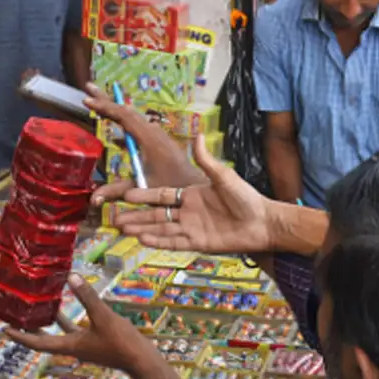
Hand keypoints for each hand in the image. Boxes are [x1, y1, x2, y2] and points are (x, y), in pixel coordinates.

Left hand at [8, 274, 156, 373]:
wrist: (142, 360)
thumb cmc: (122, 343)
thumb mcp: (104, 316)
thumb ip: (87, 296)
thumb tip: (70, 276)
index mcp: (70, 345)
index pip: (38, 342)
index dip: (20, 336)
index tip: (4, 329)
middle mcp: (73, 347)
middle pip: (43, 339)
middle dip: (28, 330)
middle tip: (13, 319)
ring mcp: (83, 345)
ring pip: (58, 333)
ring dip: (45, 323)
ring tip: (33, 309)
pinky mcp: (93, 341)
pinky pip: (73, 329)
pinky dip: (66, 320)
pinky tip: (66, 307)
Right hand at [83, 84, 205, 189]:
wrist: (195, 187)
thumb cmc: (170, 187)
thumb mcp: (141, 188)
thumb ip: (116, 191)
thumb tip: (93, 199)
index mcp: (149, 139)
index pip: (123, 116)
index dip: (104, 107)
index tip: (87, 100)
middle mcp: (153, 132)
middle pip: (126, 111)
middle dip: (106, 99)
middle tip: (88, 87)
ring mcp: (157, 135)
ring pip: (132, 117)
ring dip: (115, 110)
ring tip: (97, 104)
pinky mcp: (159, 141)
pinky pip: (138, 127)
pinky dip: (124, 124)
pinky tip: (116, 134)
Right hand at [103, 133, 274, 253]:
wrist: (263, 222)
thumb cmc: (247, 198)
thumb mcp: (224, 177)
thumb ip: (207, 160)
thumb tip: (198, 135)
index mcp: (192, 194)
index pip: (162, 195)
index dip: (144, 195)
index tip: (125, 194)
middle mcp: (189, 212)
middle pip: (157, 214)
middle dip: (136, 216)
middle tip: (115, 217)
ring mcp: (192, 229)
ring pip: (162, 229)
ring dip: (143, 229)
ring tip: (123, 229)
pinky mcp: (199, 243)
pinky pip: (174, 242)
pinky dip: (159, 241)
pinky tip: (143, 240)